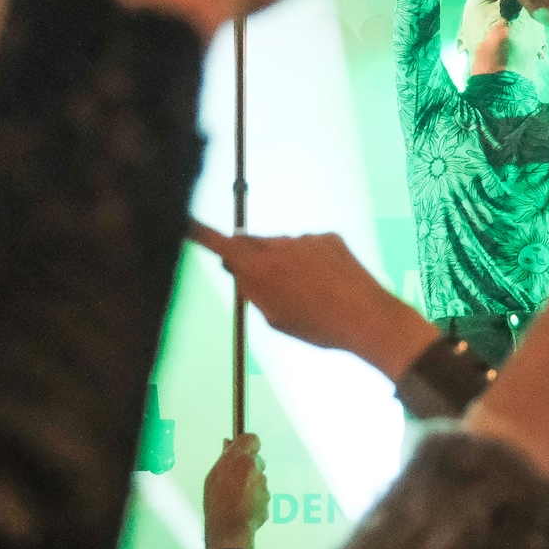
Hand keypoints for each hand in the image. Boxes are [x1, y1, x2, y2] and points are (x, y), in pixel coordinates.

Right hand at [188, 222, 439, 381]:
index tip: (181, 221)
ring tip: (309, 294)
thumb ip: (251, 289)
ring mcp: (305, 238)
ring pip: (283, 247)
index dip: (199, 233)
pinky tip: (328, 282)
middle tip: (265, 285)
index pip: (220, 245)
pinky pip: (310, 245)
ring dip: (286, 263)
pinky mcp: (328, 236)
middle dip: (251, 259)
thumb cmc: (316, 327)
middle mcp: (278, 246)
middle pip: (252, 245)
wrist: (367, 318)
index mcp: (259, 268)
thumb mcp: (274, 317)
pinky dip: (312, 261)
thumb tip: (234, 266)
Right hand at [203, 434, 270, 548]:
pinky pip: (260, 495)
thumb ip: (225, 458)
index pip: (252, 438)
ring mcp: (263, 486)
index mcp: (241, 459)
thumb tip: (229, 445)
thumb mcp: (213, 475)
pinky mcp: (267, 500)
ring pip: (258, 479)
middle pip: (256, 460)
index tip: (240, 447)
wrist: (229, 528)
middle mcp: (255, 469)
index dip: (246, 443)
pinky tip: (240, 506)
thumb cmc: (217, 502)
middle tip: (233, 476)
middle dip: (248, 465)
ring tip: (234, 496)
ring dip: (250, 484)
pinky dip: (253, 499)